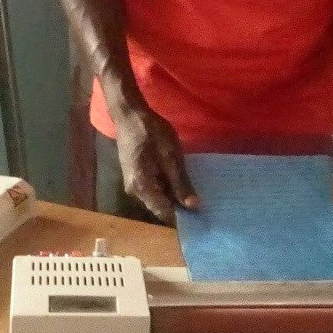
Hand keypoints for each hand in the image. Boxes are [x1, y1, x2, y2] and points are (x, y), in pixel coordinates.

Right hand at [114, 105, 198, 223]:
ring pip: (157, 199)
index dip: (183, 218)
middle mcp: (134, 191)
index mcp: (142, 187)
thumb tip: (193, 206)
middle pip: (159, 208)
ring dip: (174, 198)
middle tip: (203, 204)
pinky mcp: (135, 176)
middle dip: (179, 208)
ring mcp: (133, 184)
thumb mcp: (170, 155)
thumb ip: (180, 182)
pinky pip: (153, 189)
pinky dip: (167, 188)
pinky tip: (180, 181)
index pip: (164, 213)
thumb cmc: (150, 131)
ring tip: (194, 193)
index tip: (202, 217)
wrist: (129, 114)